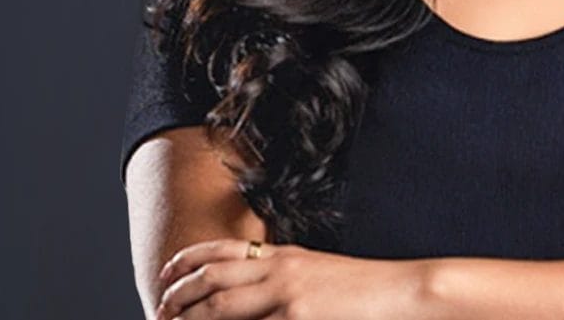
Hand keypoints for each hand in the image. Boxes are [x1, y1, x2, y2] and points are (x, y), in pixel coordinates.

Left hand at [156, 238, 425, 319]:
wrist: (403, 293)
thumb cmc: (366, 290)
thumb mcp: (319, 273)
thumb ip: (286, 278)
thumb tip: (257, 292)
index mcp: (285, 255)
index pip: (223, 250)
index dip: (187, 260)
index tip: (164, 275)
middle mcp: (280, 270)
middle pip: (212, 278)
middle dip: (178, 297)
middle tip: (159, 313)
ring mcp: (287, 296)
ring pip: (220, 308)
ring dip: (190, 319)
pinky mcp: (298, 319)